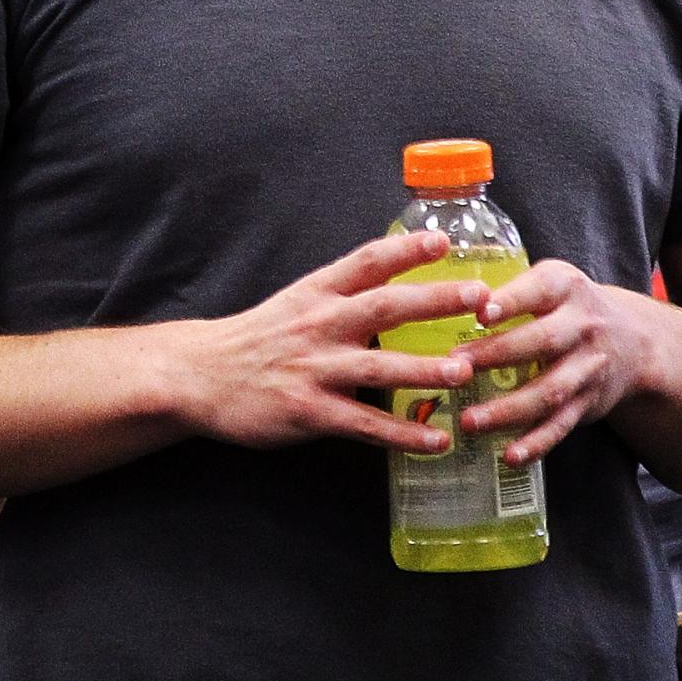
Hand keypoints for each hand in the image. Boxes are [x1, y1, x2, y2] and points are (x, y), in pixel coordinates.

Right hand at [184, 232, 488, 453]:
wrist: (202, 376)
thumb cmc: (260, 337)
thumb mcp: (300, 300)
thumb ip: (346, 292)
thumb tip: (403, 278)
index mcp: (319, 292)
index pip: (368, 261)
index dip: (407, 249)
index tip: (444, 241)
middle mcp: (320, 325)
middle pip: (385, 307)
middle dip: (435, 301)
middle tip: (480, 298)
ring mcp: (315, 369)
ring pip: (379, 368)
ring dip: (425, 370)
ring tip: (465, 372)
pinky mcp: (309, 412)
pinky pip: (364, 425)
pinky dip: (402, 434)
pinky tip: (435, 440)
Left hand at [455, 260, 662, 465]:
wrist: (633, 341)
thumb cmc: (567, 307)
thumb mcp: (550, 282)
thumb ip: (509, 288)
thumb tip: (441, 294)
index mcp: (566, 287)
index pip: (539, 290)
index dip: (511, 301)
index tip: (481, 312)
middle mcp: (582, 326)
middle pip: (542, 341)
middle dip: (498, 355)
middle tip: (457, 367)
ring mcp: (587, 367)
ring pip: (549, 390)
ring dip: (508, 409)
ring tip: (469, 421)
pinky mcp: (588, 403)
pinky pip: (561, 426)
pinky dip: (536, 443)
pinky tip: (509, 455)